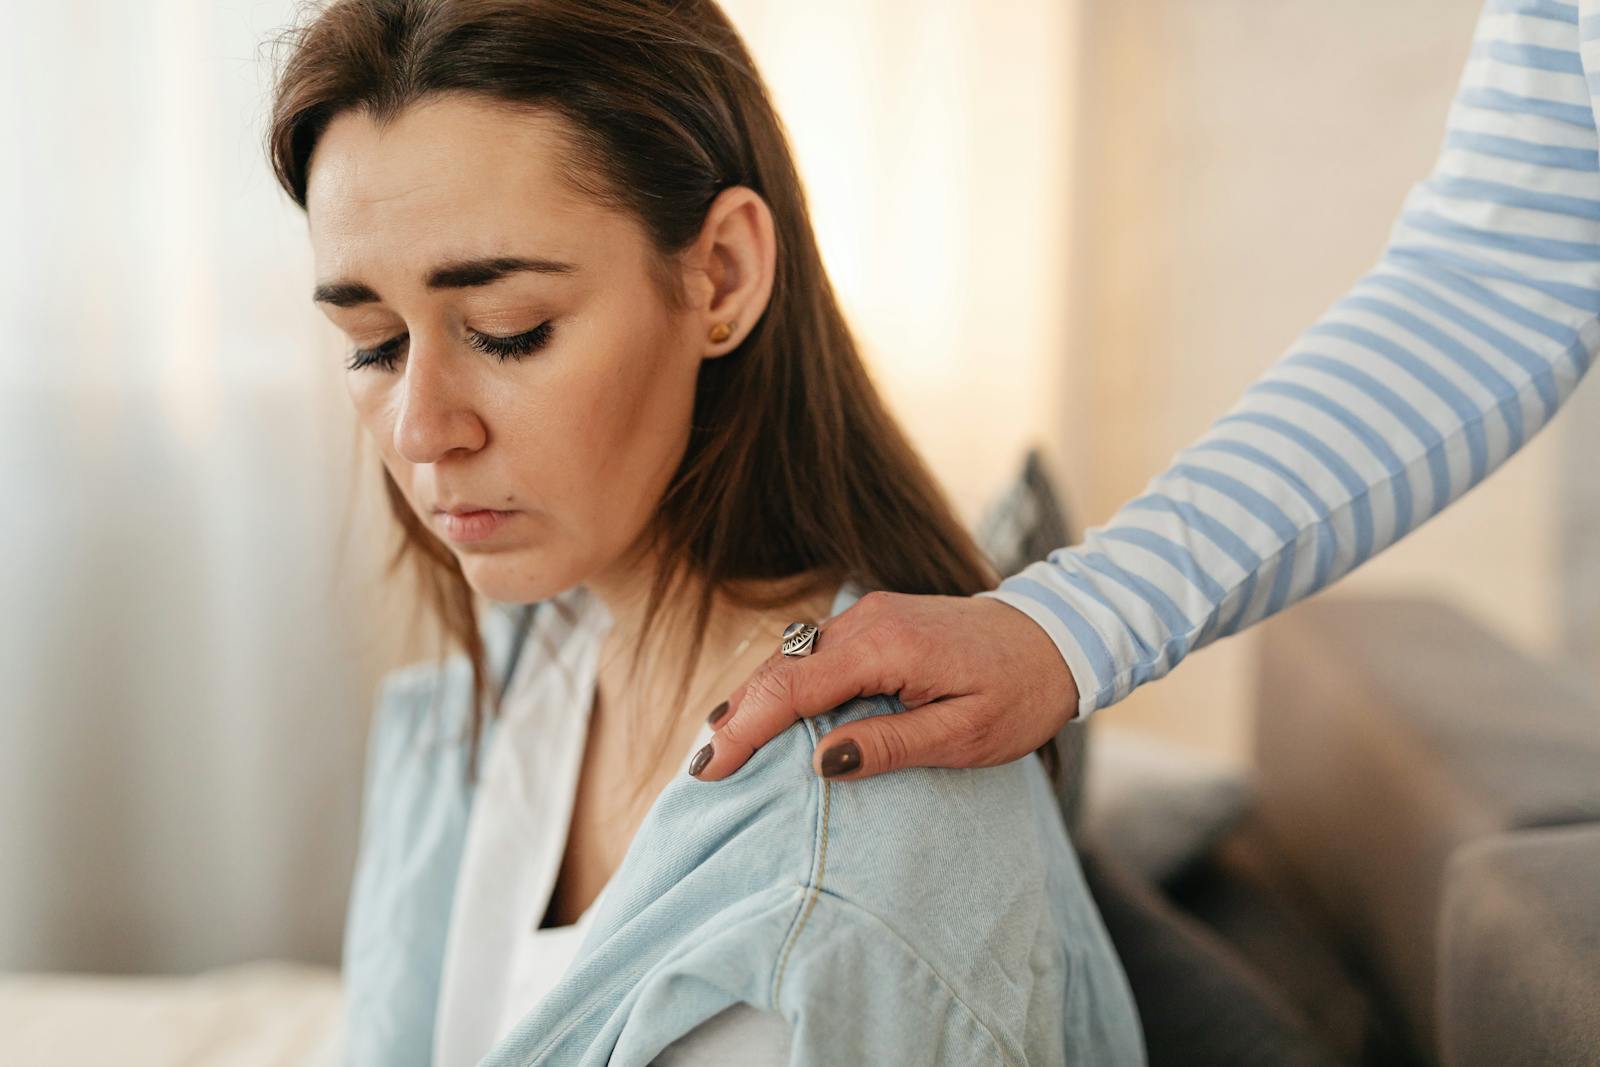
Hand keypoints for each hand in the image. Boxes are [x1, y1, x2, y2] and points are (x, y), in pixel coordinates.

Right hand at [689, 591, 1079, 781]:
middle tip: (703, 768)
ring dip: (754, 699)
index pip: (794, 687)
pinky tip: (765, 712)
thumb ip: (893, 744)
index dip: (747, 728)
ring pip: (791, 658)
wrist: (1057, 636)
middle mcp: (868, 620)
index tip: (713, 768)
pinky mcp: (876, 622)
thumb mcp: (967, 734)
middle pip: (780, 668)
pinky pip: (813, 653)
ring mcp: (870, 615)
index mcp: (887, 646)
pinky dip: (782, 684)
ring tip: (720, 745)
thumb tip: (823, 761)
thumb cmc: (1021, 691)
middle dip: (737, 716)